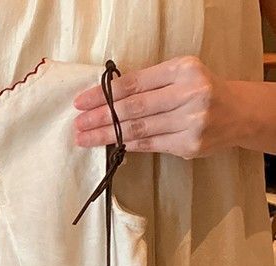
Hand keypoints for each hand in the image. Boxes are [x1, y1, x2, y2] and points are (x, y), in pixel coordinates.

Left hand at [72, 55, 242, 159]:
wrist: (238, 113)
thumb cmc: (200, 92)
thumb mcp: (179, 76)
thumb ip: (149, 84)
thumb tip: (105, 98)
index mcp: (183, 69)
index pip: (134, 83)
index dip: (104, 94)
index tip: (81, 102)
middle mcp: (190, 93)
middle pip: (134, 108)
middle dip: (101, 117)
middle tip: (78, 124)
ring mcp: (191, 121)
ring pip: (138, 129)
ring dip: (107, 135)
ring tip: (85, 138)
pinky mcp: (189, 144)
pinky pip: (149, 144)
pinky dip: (125, 145)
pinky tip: (108, 146)